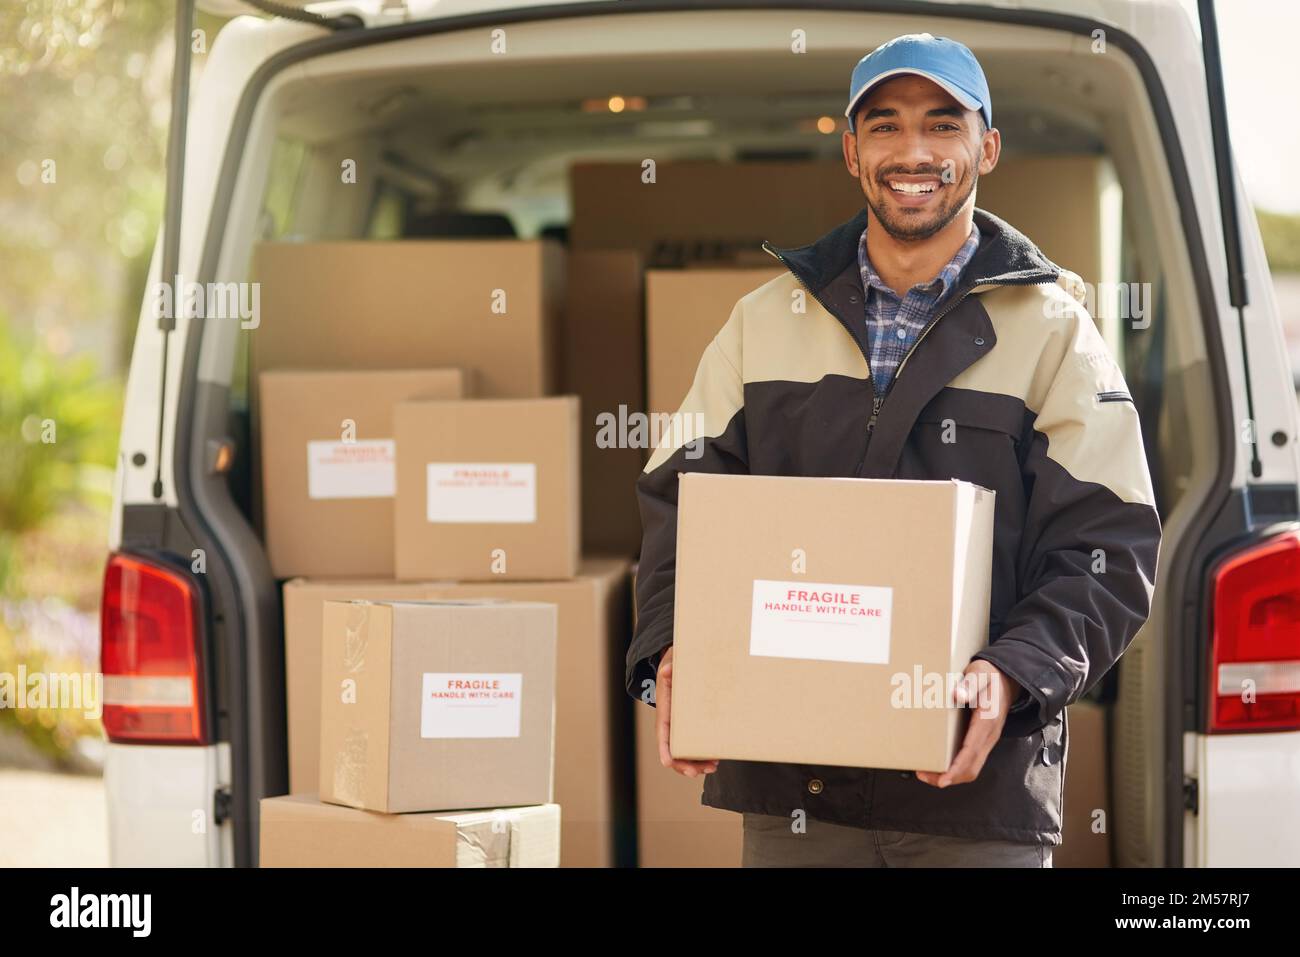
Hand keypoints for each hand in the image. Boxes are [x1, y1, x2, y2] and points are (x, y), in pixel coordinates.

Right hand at [654, 646, 718, 778]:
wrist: (681, 667)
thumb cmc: (675, 667)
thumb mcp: (671, 663)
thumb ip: (669, 667)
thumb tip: (666, 671)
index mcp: (665, 712)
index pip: (662, 734)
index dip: (664, 749)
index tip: (668, 762)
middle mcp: (672, 725)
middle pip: (673, 751)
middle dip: (683, 765)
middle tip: (697, 772)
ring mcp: (682, 729)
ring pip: (685, 754)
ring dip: (696, 765)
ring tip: (712, 767)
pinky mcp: (693, 729)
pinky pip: (695, 748)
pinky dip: (703, 757)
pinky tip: (716, 760)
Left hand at [914, 659, 1020, 788]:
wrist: (1006, 679)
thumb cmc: (990, 676)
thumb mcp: (980, 673)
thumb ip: (970, 683)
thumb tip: (958, 695)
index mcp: (987, 722)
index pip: (971, 752)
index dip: (956, 769)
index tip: (942, 779)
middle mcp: (988, 736)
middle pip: (971, 768)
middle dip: (949, 777)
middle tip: (923, 774)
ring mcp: (986, 740)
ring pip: (971, 767)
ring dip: (951, 774)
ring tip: (926, 772)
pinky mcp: (981, 740)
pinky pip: (970, 760)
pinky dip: (955, 767)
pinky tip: (938, 761)